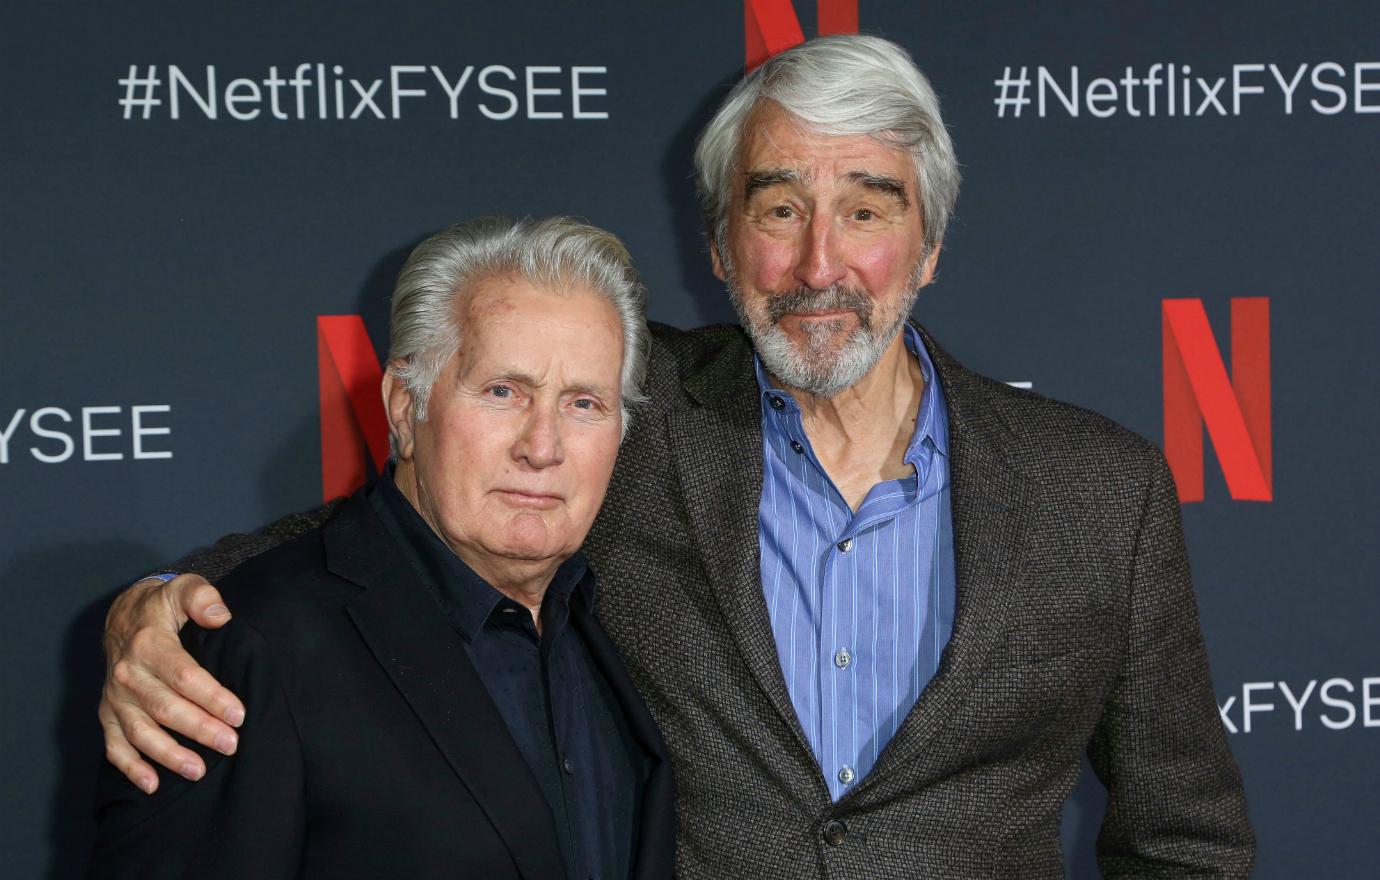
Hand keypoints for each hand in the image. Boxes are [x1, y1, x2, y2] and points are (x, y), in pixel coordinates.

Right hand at [99, 573, 245, 792]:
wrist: (123, 615)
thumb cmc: (162, 605)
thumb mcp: (184, 588)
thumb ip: (202, 597)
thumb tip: (220, 617)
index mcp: (149, 645)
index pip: (184, 676)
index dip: (212, 697)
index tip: (239, 714)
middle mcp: (128, 674)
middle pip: (166, 708)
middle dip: (200, 730)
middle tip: (231, 745)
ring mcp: (115, 698)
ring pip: (141, 732)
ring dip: (168, 755)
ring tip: (198, 771)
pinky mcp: (107, 713)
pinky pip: (114, 745)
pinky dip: (130, 768)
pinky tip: (151, 785)